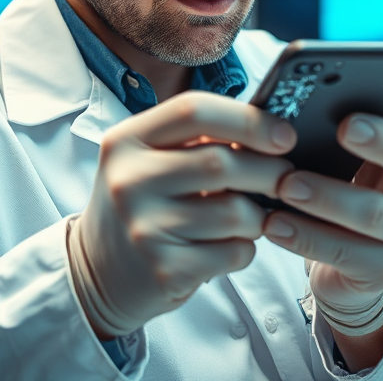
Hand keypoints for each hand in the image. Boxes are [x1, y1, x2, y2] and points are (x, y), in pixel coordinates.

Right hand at [67, 91, 295, 338]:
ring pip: (235, 212)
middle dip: (268, 170)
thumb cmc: (142, 205)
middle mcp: (129, 180)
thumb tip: (272, 129)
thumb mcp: (149, 159)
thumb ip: (197, 139)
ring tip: (253, 216)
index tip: (285, 135)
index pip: (194, 110)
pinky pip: (233, 252)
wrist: (97, 272)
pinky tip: (231, 245)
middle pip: (220, 162)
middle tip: (285, 177)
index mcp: (127, 139)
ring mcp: (144, 228)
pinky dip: (246, 248)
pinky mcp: (163, 270)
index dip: (248, 119)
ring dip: (260, 215)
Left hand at [263, 108, 382, 335]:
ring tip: (282, 190)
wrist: (358, 253)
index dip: (382, 136)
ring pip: (368, 218)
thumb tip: (326, 96)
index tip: (345, 124)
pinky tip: (274, 226)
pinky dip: (305, 238)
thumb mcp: (363, 157)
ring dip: (321, 203)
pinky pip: (342, 254)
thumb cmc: (356, 186)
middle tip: (295, 172)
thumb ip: (357, 127)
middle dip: (341, 178)